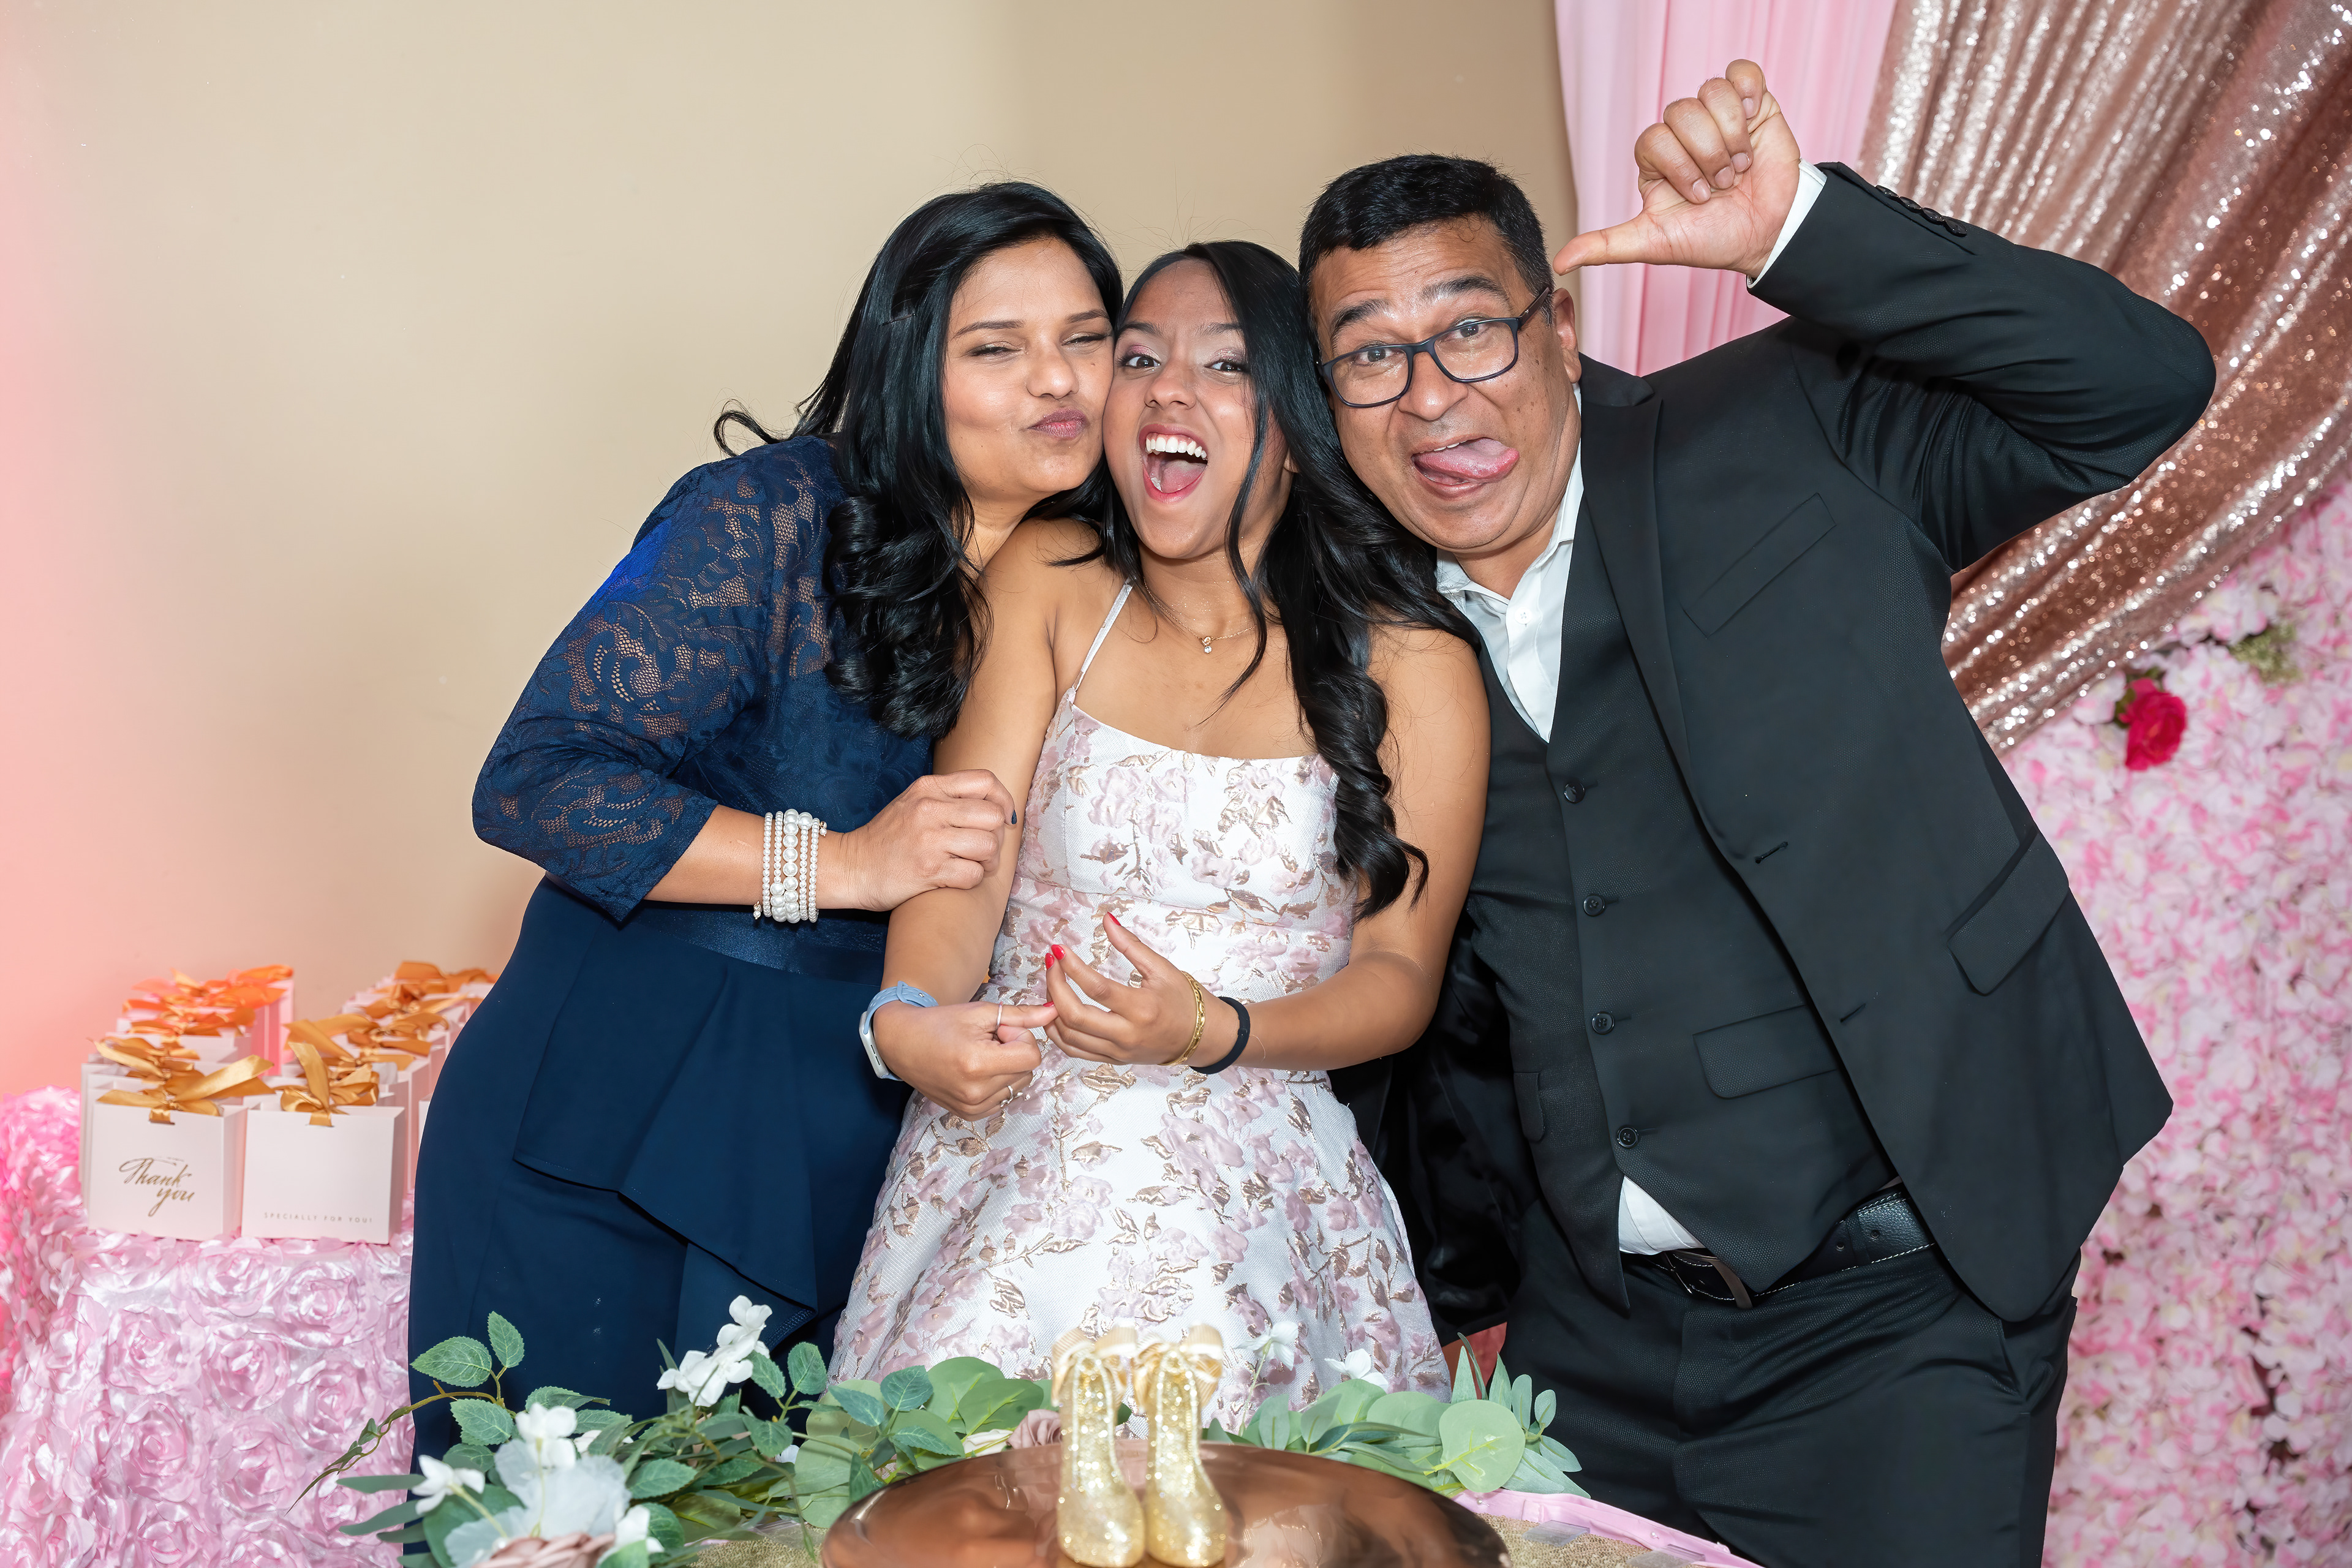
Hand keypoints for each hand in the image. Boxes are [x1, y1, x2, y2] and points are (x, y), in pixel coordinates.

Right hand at [825, 770, 1018, 910]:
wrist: (851, 867)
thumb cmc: (888, 838)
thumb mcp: (913, 802)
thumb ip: (948, 797)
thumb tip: (994, 804)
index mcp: (928, 788)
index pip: (985, 781)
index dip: (1003, 800)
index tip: (1002, 818)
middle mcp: (929, 810)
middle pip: (992, 816)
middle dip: (997, 836)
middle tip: (986, 848)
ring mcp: (929, 840)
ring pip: (988, 846)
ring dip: (989, 861)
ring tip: (977, 865)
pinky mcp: (928, 871)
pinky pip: (973, 874)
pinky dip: (972, 879)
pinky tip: (959, 878)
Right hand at [873, 997, 1049, 1120]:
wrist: (902, 1044)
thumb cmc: (940, 1023)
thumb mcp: (981, 1013)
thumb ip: (1020, 1015)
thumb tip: (1054, 1011)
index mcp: (978, 1064)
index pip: (1032, 1056)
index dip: (1020, 1038)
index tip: (1000, 1030)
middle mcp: (975, 1092)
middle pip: (1027, 1071)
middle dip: (1015, 1052)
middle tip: (988, 1041)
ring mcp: (971, 1108)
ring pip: (1018, 1086)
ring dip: (1007, 1068)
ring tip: (981, 1055)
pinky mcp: (969, 1115)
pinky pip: (1004, 1099)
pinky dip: (998, 1084)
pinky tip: (977, 1071)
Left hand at [1041, 914, 1237, 1067]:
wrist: (1200, 1037)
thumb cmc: (1183, 1000)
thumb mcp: (1162, 968)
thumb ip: (1131, 945)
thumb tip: (1106, 919)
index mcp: (1141, 1008)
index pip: (1096, 988)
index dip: (1072, 967)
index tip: (1059, 949)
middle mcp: (1126, 1034)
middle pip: (1074, 1016)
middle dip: (1054, 987)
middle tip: (1051, 964)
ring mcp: (1117, 1051)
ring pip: (1068, 1036)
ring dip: (1051, 1009)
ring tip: (1052, 983)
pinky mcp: (1111, 1060)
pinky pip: (1074, 1051)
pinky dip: (1057, 1032)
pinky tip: (1055, 1010)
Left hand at [1551, 60, 1802, 280]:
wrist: (1768, 234)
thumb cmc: (1712, 238)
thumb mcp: (1656, 244)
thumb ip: (1609, 245)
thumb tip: (1562, 262)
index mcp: (1656, 159)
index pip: (1653, 138)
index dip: (1679, 166)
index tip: (1699, 198)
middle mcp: (1683, 133)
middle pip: (1681, 113)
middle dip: (1707, 156)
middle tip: (1723, 185)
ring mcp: (1717, 116)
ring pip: (1710, 93)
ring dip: (1731, 136)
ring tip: (1741, 166)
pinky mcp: (1753, 105)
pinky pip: (1742, 73)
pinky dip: (1749, 94)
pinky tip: (1754, 122)